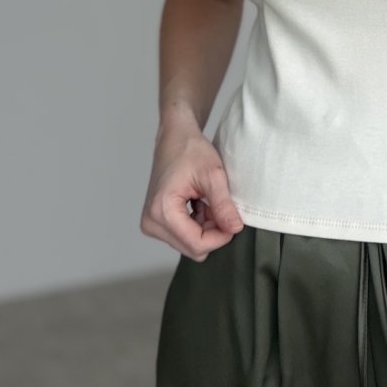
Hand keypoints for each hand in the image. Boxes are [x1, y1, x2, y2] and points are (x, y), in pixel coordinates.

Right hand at [139, 119, 243, 259]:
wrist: (174, 138)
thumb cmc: (190, 150)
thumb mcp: (213, 175)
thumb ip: (223, 205)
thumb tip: (235, 229)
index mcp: (162, 210)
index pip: (196, 244)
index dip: (220, 237)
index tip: (233, 220)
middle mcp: (151, 222)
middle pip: (192, 248)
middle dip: (212, 232)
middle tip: (219, 206)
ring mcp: (151, 223)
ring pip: (189, 244)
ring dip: (205, 228)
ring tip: (207, 202)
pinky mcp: (155, 222)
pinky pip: (183, 237)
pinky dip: (197, 225)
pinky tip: (199, 205)